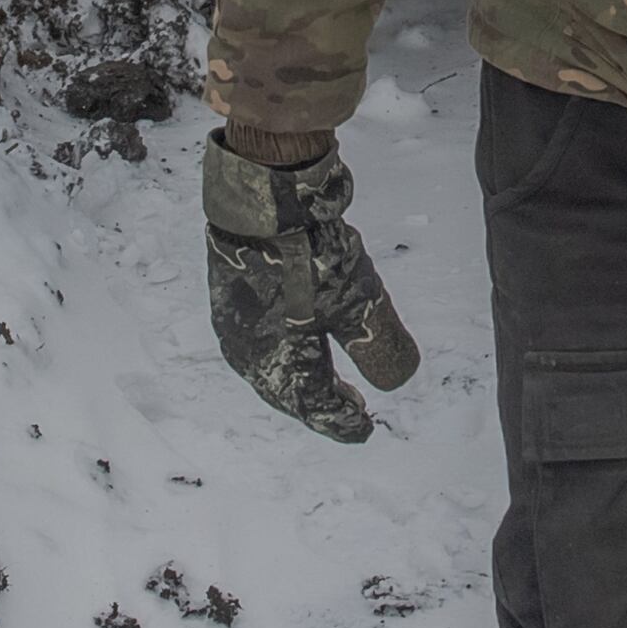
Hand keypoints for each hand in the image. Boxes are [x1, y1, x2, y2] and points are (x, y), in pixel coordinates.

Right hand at [202, 131, 422, 439]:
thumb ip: (379, 346)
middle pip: (287, 392)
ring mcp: (234, 325)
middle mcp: (249, 353)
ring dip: (298, 378)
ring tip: (325, 376)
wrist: (262, 198)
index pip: (313, 406)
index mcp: (278, 364)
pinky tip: (295, 337)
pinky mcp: (229, 296)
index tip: (365, 429)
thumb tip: (397, 382)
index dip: (341, 420)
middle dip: (319, 404)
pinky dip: (280, 351)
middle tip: (351, 408)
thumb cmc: (310, 255)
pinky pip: (256, 342)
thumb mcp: (360, 302)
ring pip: (268, 368)